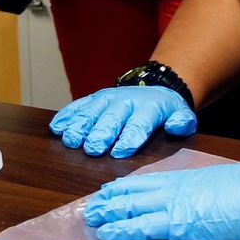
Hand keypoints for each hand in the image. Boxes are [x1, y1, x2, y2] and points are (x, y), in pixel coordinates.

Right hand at [51, 86, 196, 157]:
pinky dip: (66, 116)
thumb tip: (176, 126)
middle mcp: (124, 101)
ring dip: (79, 126)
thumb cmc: (165, 111)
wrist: (154, 88)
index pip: (138, 123)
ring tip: (70, 140)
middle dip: (100, 133)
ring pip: (90, 112)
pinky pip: (77, 106)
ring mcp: (106, 99)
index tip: (119, 152)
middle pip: (111, 119)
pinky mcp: (93, 99)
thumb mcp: (181, 114)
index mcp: (147, 107)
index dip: (129, 137)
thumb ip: (182, 122)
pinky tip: (56, 127)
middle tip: (91, 148)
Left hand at [83, 157, 239, 239]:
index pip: (144, 181)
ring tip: (91, 219)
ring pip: (130, 208)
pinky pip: (141, 227)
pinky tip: (107, 234)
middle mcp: (171, 188)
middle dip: (109, 200)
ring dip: (108, 214)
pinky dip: (122, 231)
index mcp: (182, 178)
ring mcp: (171, 205)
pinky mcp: (175, 224)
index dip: (124, 186)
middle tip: (92, 205)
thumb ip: (202, 191)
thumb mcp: (217, 183)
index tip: (110, 189)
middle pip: (131, 192)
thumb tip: (203, 199)